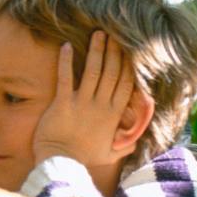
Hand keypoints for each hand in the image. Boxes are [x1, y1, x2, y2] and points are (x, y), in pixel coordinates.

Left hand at [31, 30, 142, 169]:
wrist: (61, 163)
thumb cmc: (83, 159)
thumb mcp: (110, 154)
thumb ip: (125, 146)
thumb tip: (135, 144)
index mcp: (114, 115)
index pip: (126, 85)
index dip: (129, 66)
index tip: (131, 50)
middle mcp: (101, 105)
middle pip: (112, 73)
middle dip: (114, 52)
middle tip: (115, 33)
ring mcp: (82, 103)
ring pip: (93, 71)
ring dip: (96, 51)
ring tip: (98, 33)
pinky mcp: (63, 103)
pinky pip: (65, 78)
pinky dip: (66, 62)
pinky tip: (66, 46)